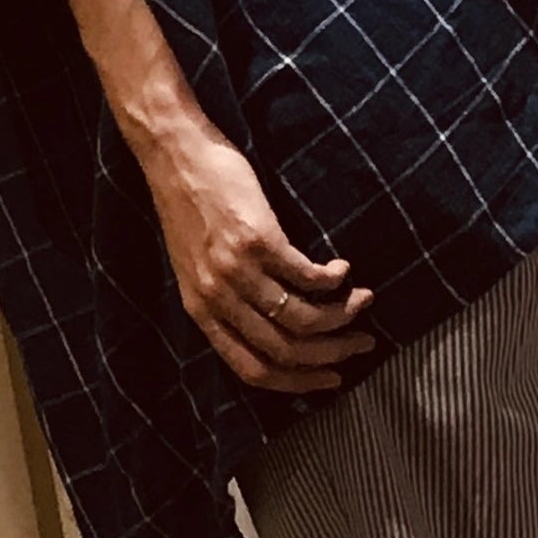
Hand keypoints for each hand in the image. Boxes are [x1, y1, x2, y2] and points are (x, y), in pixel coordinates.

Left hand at [136, 121, 375, 397]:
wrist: (173, 153)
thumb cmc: (188, 205)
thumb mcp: (196, 265)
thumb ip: (225, 299)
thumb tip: (271, 325)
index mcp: (201, 312)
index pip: (253, 371)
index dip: (298, 383)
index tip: (332, 379)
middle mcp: (217, 299)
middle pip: (286, 351)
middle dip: (333, 353)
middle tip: (363, 342)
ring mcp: (237, 270)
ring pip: (302, 318)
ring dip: (343, 315)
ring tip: (364, 300)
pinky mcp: (257, 240)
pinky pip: (308, 276)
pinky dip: (334, 279)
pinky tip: (343, 269)